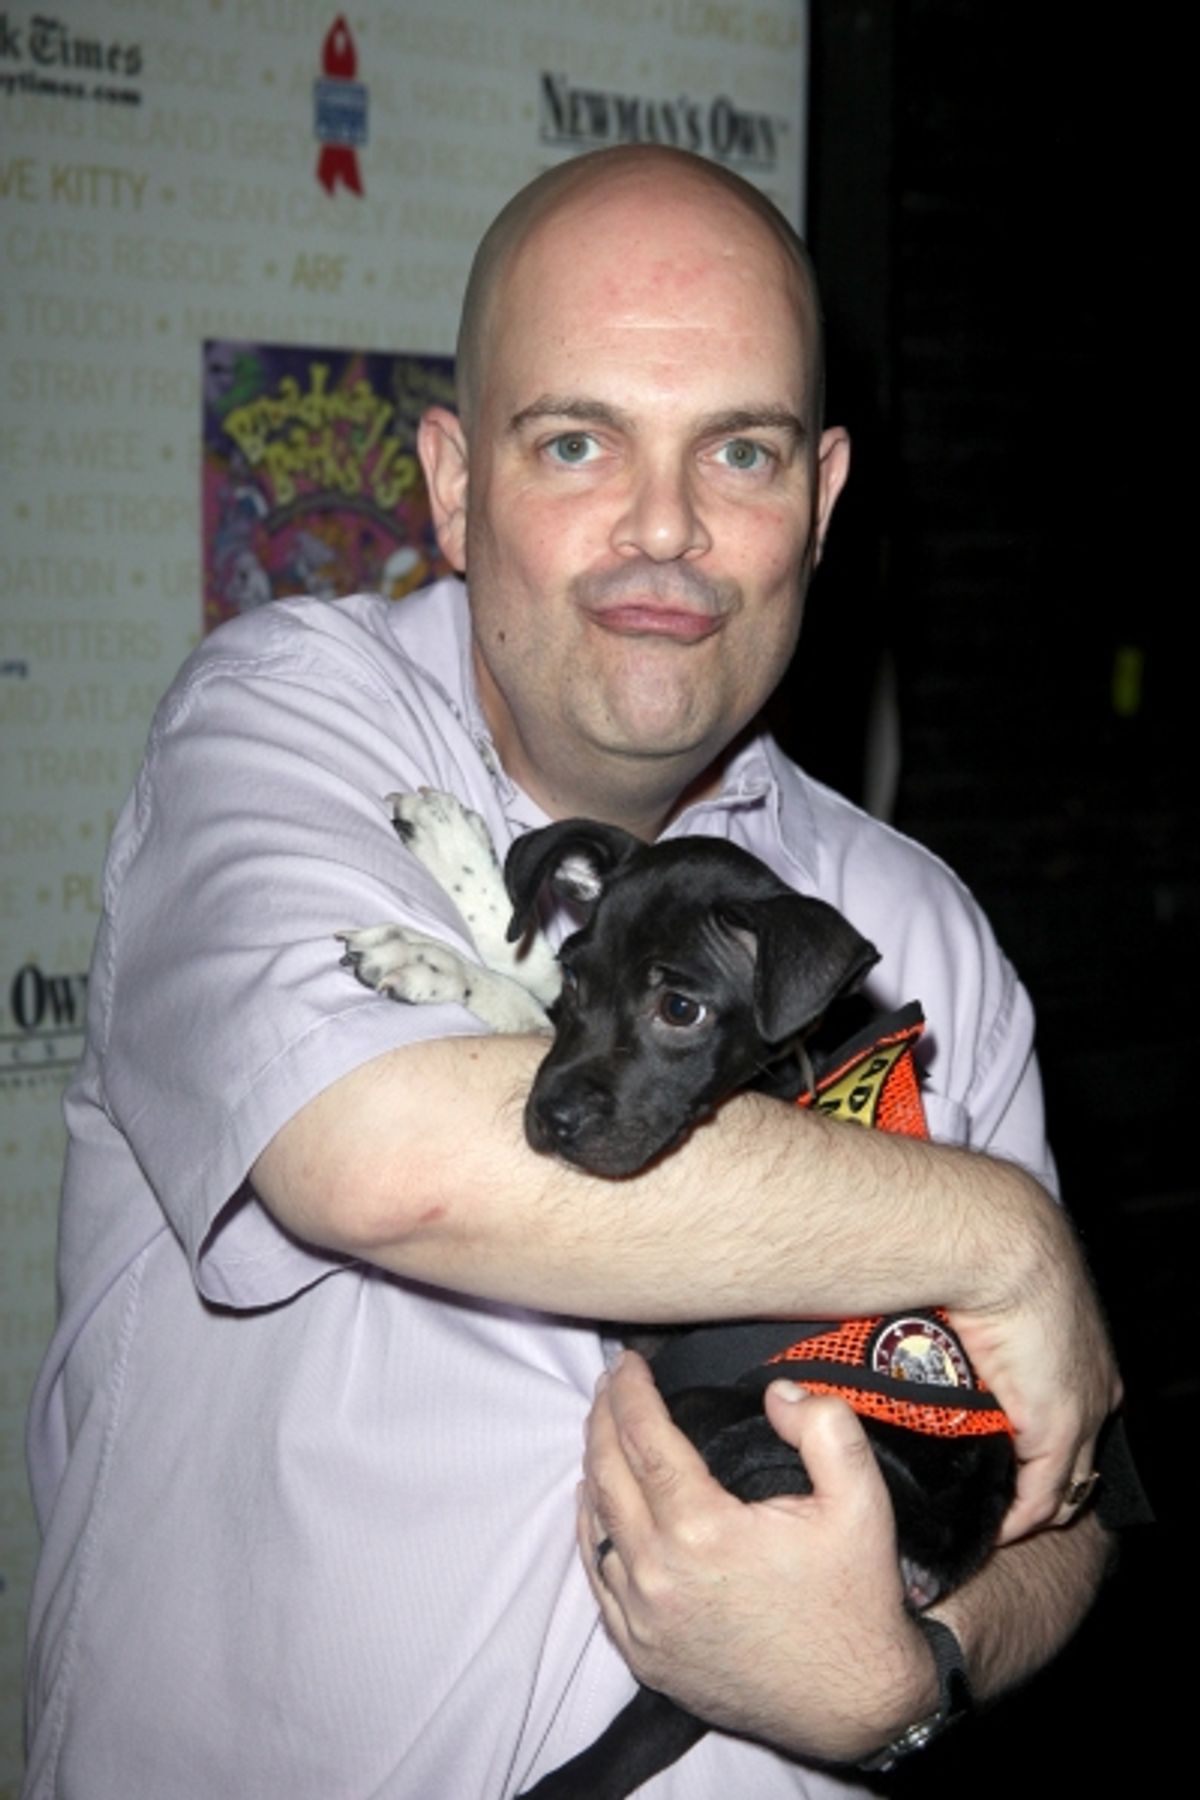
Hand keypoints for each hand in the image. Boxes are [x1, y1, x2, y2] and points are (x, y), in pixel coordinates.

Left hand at [579, 1353, 936, 1763]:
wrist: (856, 1707)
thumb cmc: (855, 1601)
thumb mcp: (862, 1501)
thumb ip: (825, 1426)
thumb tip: (776, 1393)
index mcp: (702, 1530)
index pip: (643, 1438)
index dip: (629, 1391)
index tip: (627, 1361)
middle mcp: (658, 1576)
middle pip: (607, 1474)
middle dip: (603, 1418)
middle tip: (611, 1383)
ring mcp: (644, 1621)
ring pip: (594, 1524)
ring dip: (595, 1468)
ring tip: (605, 1430)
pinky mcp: (643, 1654)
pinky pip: (598, 1579)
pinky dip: (591, 1531)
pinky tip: (595, 1505)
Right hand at [946, 1186, 1122, 1542]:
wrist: (999, 1241)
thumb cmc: (984, 1248)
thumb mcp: (987, 1289)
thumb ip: (968, 1318)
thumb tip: (922, 1320)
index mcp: (1083, 1353)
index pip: (1073, 1423)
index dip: (1036, 1449)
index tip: (995, 1464)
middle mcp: (1096, 1387)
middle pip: (1076, 1463)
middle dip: (1035, 1487)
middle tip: (986, 1502)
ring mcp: (1084, 1410)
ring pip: (1064, 1488)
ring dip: (1022, 1508)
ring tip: (979, 1520)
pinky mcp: (1058, 1428)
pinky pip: (1040, 1498)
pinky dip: (1013, 1520)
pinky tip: (985, 1530)